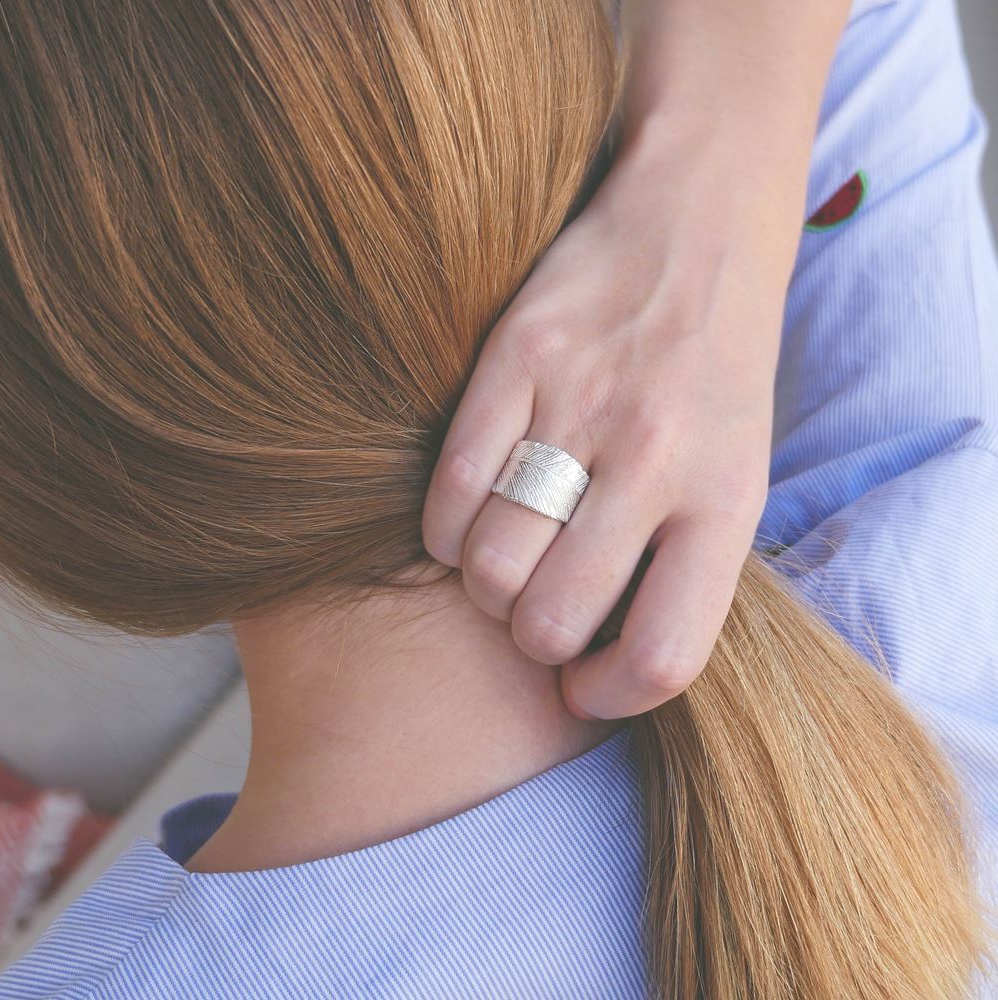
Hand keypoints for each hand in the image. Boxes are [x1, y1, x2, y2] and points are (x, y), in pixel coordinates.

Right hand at [421, 132, 792, 719]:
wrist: (700, 221)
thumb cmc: (717, 372)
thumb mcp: (739, 473)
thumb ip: (680, 566)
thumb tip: (597, 658)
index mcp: (725, 500)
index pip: (661, 656)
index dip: (606, 697)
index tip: (580, 685)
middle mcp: (655, 459)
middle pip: (548, 620)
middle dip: (531, 636)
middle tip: (538, 604)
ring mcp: (581, 406)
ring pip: (487, 564)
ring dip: (485, 583)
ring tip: (507, 553)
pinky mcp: (516, 360)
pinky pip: (449, 491)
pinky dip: (445, 527)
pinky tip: (469, 514)